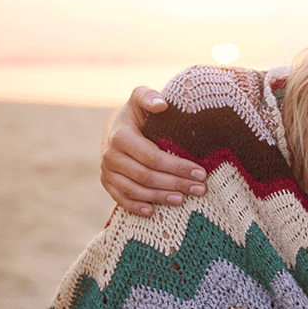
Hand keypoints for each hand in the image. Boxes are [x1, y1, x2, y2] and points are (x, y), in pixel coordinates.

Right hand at [100, 86, 206, 215]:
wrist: (115, 126)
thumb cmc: (137, 113)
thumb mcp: (141, 98)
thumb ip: (149, 96)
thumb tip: (162, 104)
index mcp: (120, 136)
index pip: (152, 157)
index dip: (177, 167)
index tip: (201, 172)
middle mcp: (110, 155)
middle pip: (146, 176)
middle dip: (175, 184)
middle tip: (200, 189)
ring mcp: (106, 171)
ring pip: (134, 190)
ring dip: (160, 198)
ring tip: (183, 200)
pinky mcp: (106, 182)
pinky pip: (120, 199)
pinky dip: (136, 207)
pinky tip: (153, 212)